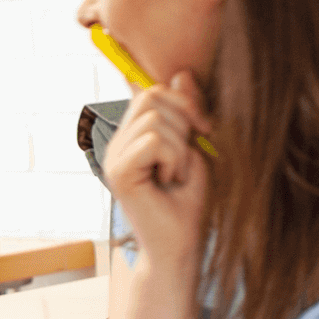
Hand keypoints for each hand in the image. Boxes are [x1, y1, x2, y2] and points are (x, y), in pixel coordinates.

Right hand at [104, 72, 212, 268]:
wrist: (181, 244)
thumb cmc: (189, 202)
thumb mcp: (196, 147)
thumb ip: (188, 112)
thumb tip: (180, 74)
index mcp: (133, 136)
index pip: (152, 92)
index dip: (184, 102)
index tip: (204, 129)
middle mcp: (118, 143)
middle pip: (151, 97)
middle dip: (182, 122)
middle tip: (186, 157)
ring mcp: (114, 157)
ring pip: (153, 120)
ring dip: (179, 148)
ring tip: (176, 175)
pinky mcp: (118, 172)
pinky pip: (152, 141)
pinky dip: (173, 159)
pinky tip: (168, 181)